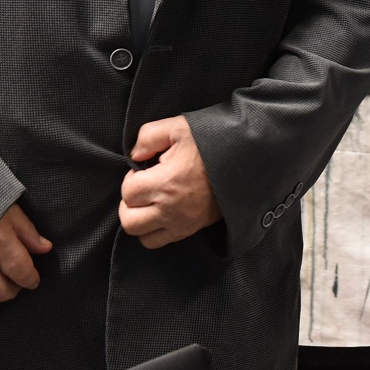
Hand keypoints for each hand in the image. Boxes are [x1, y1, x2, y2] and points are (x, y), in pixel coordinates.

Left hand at [119, 116, 220, 248]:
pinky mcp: (189, 230)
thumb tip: (134, 155)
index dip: (130, 178)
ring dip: (140, 220)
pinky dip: (153, 231)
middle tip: (142, 188)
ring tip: (149, 202)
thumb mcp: (178, 127)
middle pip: (129, 221)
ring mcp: (181, 223)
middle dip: (129, 203)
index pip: (128, 192)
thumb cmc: (209, 144)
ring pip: (142, 237)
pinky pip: (159, 242)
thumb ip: (148, 136)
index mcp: (166, 182)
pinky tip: (160, 212)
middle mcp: (171, 209)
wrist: (242, 163)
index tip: (143, 170)